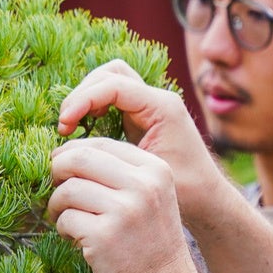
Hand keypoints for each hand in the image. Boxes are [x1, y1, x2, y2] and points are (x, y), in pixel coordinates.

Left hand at [49, 137, 199, 272]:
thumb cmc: (149, 241)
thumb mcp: (150, 196)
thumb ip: (120, 173)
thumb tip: (67, 154)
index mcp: (155, 169)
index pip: (101, 144)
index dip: (73, 151)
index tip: (61, 165)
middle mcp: (142, 185)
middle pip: (80, 158)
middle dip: (57, 170)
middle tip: (54, 186)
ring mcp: (124, 210)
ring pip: (68, 189)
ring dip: (57, 205)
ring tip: (66, 219)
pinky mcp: (104, 236)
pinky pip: (65, 219)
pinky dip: (63, 229)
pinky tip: (75, 239)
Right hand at [58, 60, 239, 227]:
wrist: (207, 199)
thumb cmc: (184, 191)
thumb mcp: (147, 174)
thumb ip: (114, 157)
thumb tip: (71, 149)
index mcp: (163, 107)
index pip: (114, 85)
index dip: (83, 100)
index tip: (64, 125)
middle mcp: (158, 100)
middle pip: (110, 73)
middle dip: (83, 93)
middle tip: (66, 124)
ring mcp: (151, 106)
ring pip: (110, 81)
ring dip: (87, 98)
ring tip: (72, 125)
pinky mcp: (143, 116)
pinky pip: (113, 98)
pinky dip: (94, 107)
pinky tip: (84, 129)